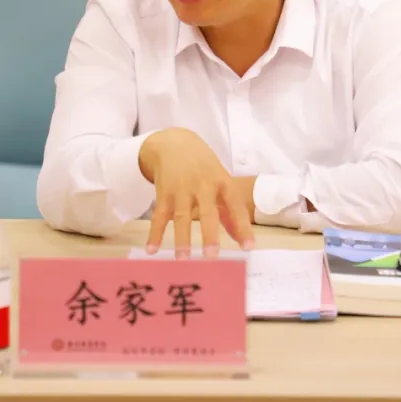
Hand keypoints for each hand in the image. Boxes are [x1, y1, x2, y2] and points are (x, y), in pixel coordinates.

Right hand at [140, 128, 255, 257]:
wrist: (174, 143)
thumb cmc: (204, 166)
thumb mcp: (220, 181)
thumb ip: (229, 210)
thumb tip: (241, 239)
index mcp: (222, 182)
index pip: (235, 206)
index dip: (243, 226)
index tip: (248, 247)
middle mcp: (203, 185)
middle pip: (207, 212)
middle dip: (209, 234)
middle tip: (211, 256)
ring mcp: (181, 188)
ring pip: (181, 216)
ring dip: (181, 238)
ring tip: (183, 259)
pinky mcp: (164, 192)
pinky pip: (159, 216)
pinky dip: (155, 233)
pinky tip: (152, 250)